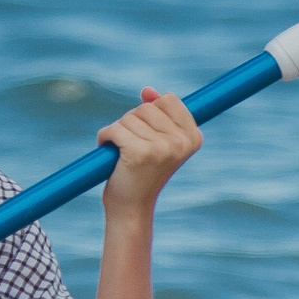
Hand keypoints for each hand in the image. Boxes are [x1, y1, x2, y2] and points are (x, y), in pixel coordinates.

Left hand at [97, 89, 201, 219]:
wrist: (131, 208)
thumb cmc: (143, 173)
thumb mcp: (157, 140)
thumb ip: (157, 113)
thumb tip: (147, 90)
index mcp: (193, 137)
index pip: (168, 100)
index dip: (150, 111)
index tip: (147, 134)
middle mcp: (181, 142)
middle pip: (146, 107)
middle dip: (132, 123)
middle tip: (132, 147)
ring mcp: (162, 148)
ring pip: (128, 118)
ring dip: (118, 132)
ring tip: (122, 153)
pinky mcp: (139, 153)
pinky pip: (114, 129)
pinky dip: (105, 137)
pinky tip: (109, 152)